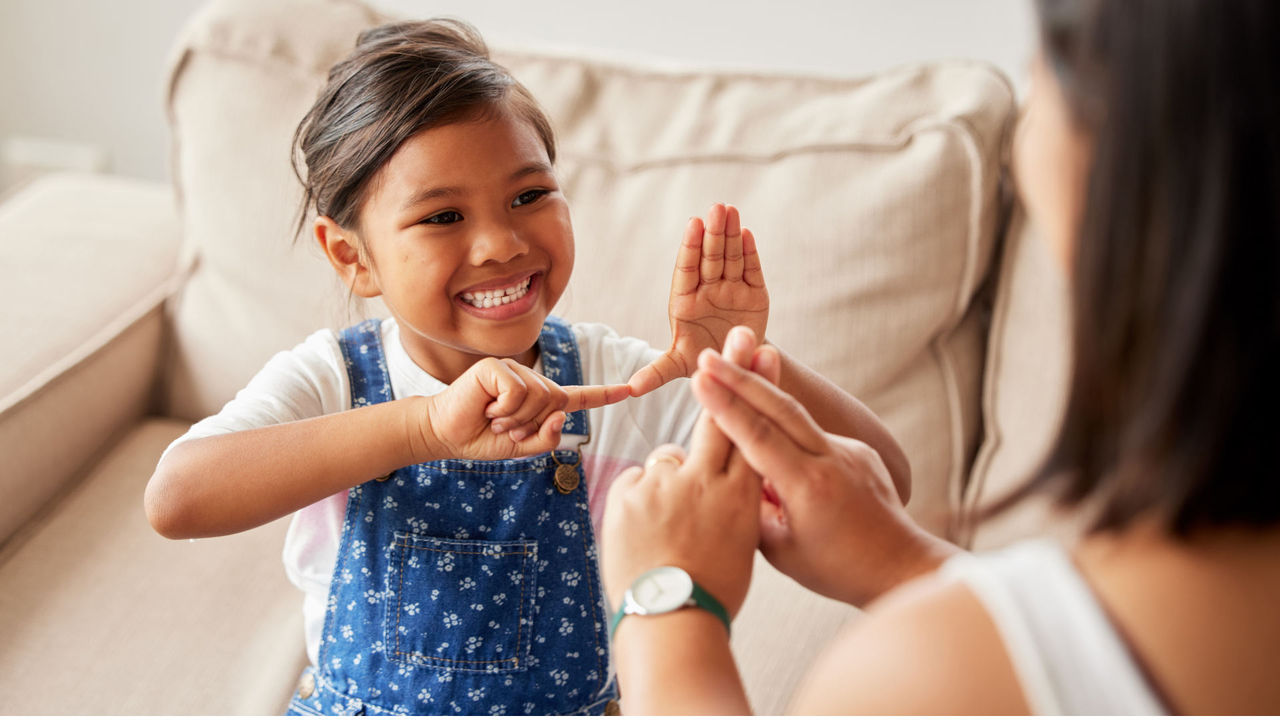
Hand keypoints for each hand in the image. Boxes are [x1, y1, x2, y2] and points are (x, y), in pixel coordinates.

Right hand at [421, 357, 628, 459]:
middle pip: (556, 401)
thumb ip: (547, 438)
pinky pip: (518, 391)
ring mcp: (514, 369)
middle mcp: (531, 380)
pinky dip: (504, 408)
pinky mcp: (497, 366)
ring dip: (515, 418)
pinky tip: (486, 408)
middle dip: (530, 424)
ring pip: (539, 397)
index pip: (578, 396)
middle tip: (502, 427)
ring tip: (493, 418)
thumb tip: (564, 414)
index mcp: (540, 399)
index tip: (631, 390)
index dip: (604, 394)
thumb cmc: (481, 439)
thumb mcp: (521, 446)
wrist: (446, 435)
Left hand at [602, 332, 762, 618]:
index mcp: (742, 494)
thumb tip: (731, 477)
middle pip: (716, 416)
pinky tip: (646, 532)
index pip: (751, 428)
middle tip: (735, 337)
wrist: (669, 622)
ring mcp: (664, 484)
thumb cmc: (714, 591)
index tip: (759, 351)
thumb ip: (738, 502)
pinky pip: (638, 481)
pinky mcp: (628, 493)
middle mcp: (706, 479)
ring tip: (669, 528)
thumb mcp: (744, 544)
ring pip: (669, 458)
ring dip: (670, 480)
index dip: (756, 387)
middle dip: (727, 374)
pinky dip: (641, 499)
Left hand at [628, 203, 768, 396]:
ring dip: (730, 234)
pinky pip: (751, 269)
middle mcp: (708, 290)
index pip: (687, 270)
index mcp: (685, 301)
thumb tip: (629, 389)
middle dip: (713, 234)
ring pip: (730, 258)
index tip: (694, 225)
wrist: (736, 364)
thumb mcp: (679, 366)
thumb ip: (657, 372)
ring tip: (730, 210)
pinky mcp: (755, 293)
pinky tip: (747, 233)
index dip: (691, 247)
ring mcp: (731, 289)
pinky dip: (750, 253)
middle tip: (716, 208)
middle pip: (710, 258)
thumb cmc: (702, 359)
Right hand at [690, 331, 954, 606]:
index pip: (758, 436)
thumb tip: (732, 476)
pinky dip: (786, 429)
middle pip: (780, 408)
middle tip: (709, 354)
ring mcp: (850, 451)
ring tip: (731, 369)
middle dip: (740, 377)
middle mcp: (832, 460)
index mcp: (809, 487)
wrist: (900, 566)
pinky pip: (813, 435)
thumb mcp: (782, 551)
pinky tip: (769, 428)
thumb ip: (753, 508)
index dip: (726, 404)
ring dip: (761, 393)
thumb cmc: (836, 569)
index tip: (700, 378)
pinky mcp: (860, 451)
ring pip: (796, 416)